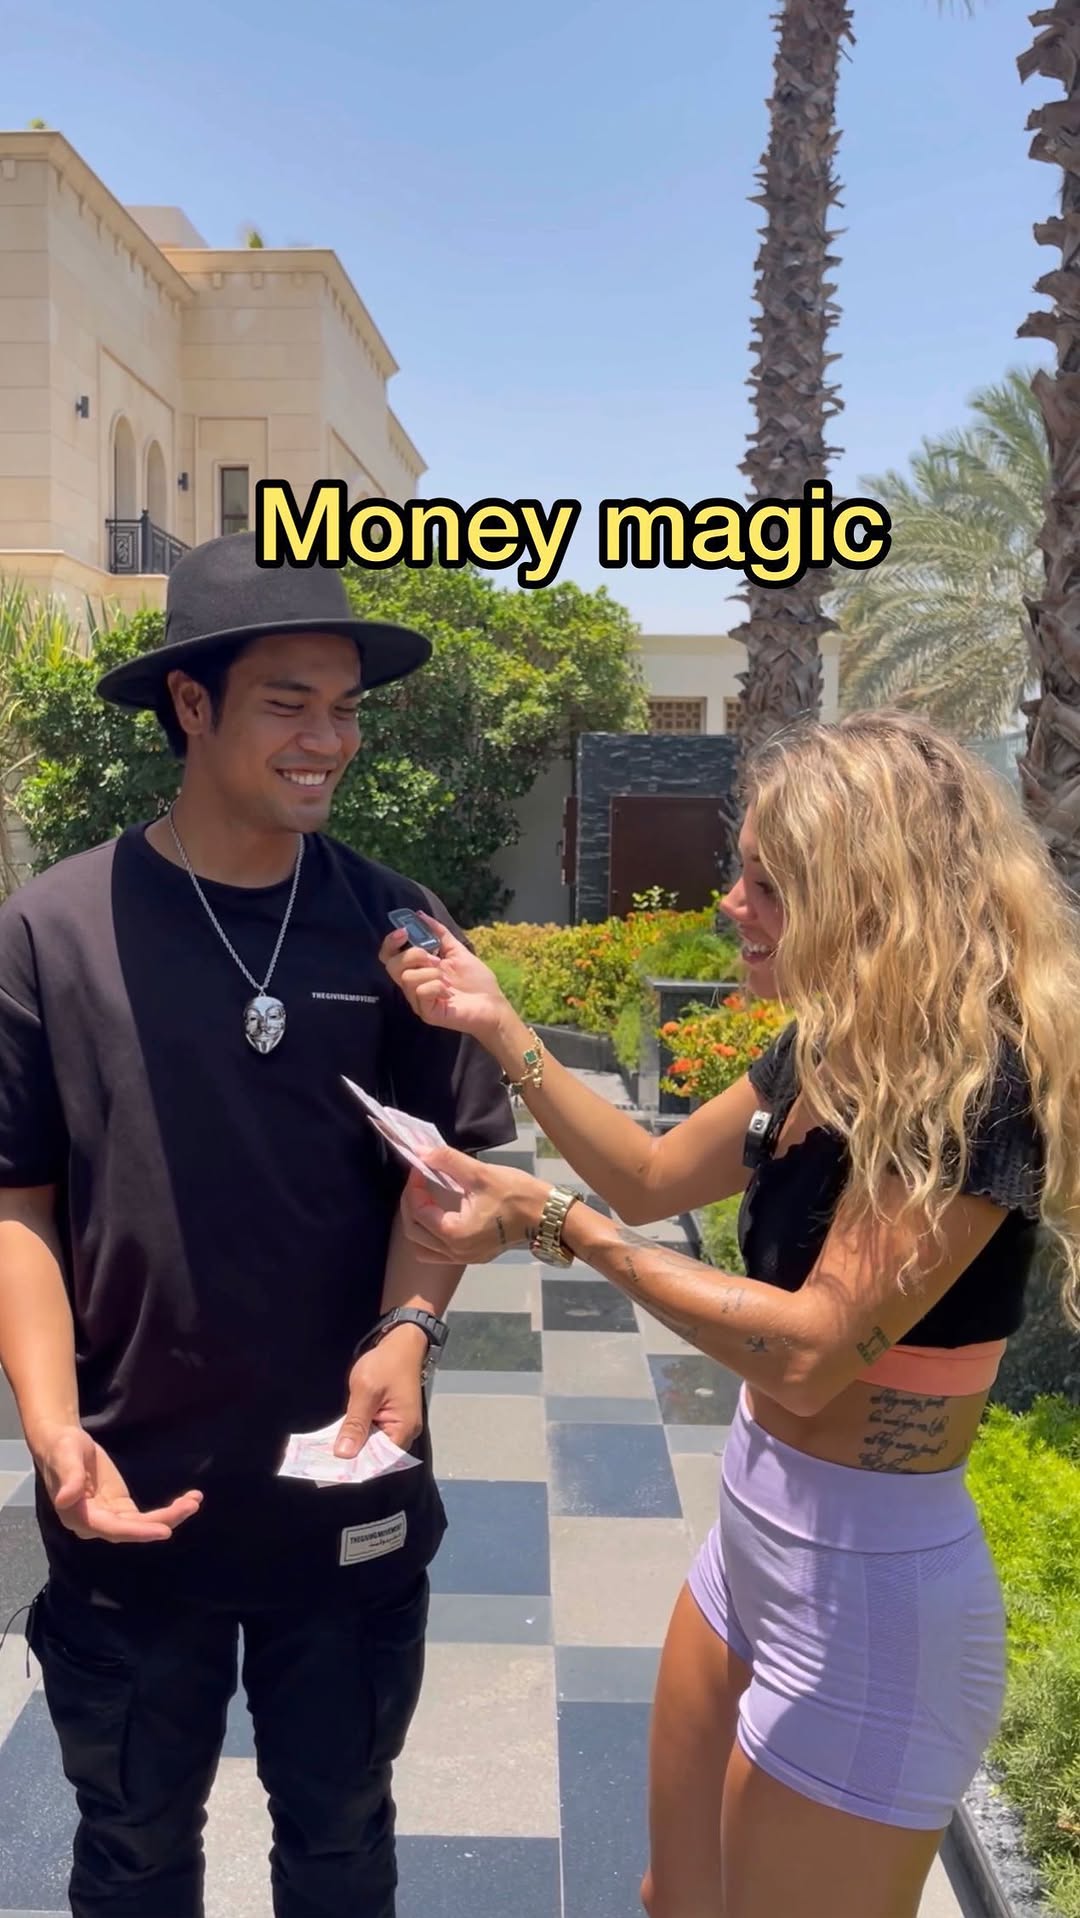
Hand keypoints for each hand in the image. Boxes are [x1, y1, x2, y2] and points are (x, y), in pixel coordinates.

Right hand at [30, 1423, 202, 1544]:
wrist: (62, 1443)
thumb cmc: (62, 1448)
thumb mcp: (65, 1456)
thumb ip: (69, 1477)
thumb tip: (66, 1500)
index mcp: (78, 1515)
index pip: (112, 1528)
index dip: (138, 1532)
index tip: (165, 1531)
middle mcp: (94, 1523)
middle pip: (132, 1529)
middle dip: (163, 1521)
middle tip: (190, 1506)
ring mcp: (109, 1517)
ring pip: (142, 1525)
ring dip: (170, 1516)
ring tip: (194, 1500)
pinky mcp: (119, 1509)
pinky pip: (144, 1517)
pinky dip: (166, 1511)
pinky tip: (187, 1500)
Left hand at [335, 1326, 427, 1458]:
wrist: (401, 1342)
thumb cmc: (387, 1363)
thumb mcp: (366, 1391)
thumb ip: (355, 1424)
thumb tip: (344, 1454)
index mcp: (403, 1429)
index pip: (379, 1461)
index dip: (356, 1467)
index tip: (331, 1471)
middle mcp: (404, 1433)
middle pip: (376, 1456)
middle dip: (351, 1459)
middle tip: (321, 1463)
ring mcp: (398, 1426)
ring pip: (373, 1446)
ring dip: (353, 1447)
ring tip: (325, 1455)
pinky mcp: (390, 1419)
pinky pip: (373, 1434)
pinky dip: (358, 1436)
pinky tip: (339, 1438)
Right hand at [378, 914, 507, 1044]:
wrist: (493, 1005)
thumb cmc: (476, 981)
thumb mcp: (457, 950)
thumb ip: (439, 933)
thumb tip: (420, 914)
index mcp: (417, 969)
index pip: (389, 956)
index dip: (390, 942)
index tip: (404, 932)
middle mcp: (413, 985)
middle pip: (391, 965)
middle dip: (413, 955)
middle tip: (435, 959)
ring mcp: (418, 1001)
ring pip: (407, 978)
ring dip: (431, 972)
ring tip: (447, 979)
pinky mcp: (427, 1013)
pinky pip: (421, 992)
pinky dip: (437, 986)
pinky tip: (449, 992)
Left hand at [399, 1147, 548, 1264]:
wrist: (547, 1216)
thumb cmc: (516, 1194)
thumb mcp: (481, 1173)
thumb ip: (447, 1160)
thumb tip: (420, 1150)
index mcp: (454, 1233)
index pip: (418, 1210)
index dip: (413, 1186)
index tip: (420, 1166)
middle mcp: (455, 1251)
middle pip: (414, 1231)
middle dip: (411, 1204)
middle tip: (418, 1181)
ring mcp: (464, 1258)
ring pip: (422, 1247)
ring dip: (417, 1224)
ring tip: (425, 1200)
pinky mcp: (473, 1257)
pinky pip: (438, 1253)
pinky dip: (430, 1237)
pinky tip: (438, 1217)